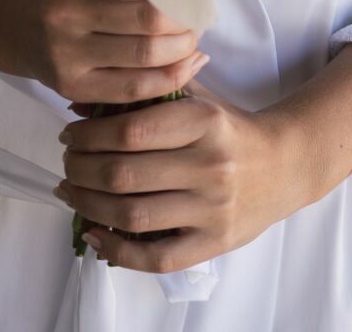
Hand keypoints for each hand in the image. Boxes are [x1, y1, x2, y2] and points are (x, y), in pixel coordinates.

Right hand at [9, 0, 208, 104]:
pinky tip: (188, 66)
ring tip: (194, 38)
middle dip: (184, 19)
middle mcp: (62, 12)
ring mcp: (65, 54)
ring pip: (143, 55)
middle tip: (199, 14)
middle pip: (145, 19)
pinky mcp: (72, 88)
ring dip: (182, 48)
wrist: (16, 26)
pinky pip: (133, 89)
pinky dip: (170, 78)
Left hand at [54, 78, 316, 273]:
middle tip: (66, 164)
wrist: (286, 164)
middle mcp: (210, 165)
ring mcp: (214, 209)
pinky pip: (157, 257)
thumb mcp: (195, 98)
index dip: (89, 134)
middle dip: (82, 169)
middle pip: (125, 173)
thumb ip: (143, 94)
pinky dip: (118, 251)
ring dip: (89, 206)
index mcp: (205, 121)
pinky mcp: (215, 243)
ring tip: (71, 193)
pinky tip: (94, 235)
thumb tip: (78, 102)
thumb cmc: (230, 127)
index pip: (132, 129)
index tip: (69, 134)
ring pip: (134, 215)